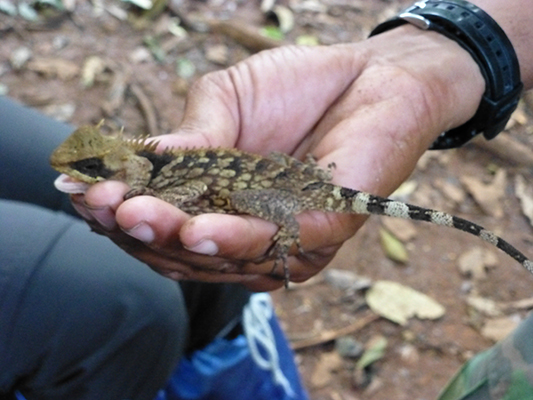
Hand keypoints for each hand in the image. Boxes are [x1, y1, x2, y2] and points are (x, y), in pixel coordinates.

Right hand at [75, 25, 483, 290]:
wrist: (372, 74)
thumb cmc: (298, 87)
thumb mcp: (228, 101)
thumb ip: (191, 138)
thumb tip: (138, 163)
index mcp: (221, 203)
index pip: (165, 221)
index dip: (124, 212)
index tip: (86, 192)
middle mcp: (249, 230)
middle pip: (186, 249)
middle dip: (142, 230)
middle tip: (105, 206)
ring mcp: (285, 238)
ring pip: (223, 256)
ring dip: (177, 239)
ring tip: (138, 217)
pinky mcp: (323, 231)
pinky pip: (276, 246)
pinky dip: (234, 241)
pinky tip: (198, 229)